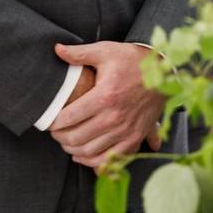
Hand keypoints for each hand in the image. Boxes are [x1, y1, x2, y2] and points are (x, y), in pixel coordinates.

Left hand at [48, 42, 163, 167]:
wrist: (163, 73)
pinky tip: (83, 156)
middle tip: (55, 133)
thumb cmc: (132, 61)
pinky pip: (110, 159)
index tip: (48, 121)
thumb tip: (56, 49)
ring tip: (66, 142)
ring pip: (90, 152)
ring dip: (73, 151)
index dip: (53, 123)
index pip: (69, 117)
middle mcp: (114, 117)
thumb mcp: (105, 51)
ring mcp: (125, 131)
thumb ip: (79, 54)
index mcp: (104, 96)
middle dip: (60, 138)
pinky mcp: (134, 138)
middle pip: (76, 138)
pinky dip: (93, 162)